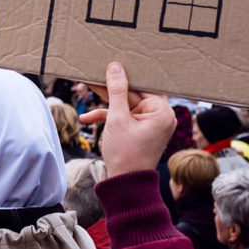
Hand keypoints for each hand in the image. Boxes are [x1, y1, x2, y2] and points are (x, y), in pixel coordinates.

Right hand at [79, 62, 174, 177]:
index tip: (110, 64)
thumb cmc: (125, 153)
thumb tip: (115, 67)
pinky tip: (88, 119)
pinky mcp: (140, 131)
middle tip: (94, 77)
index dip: (125, 75)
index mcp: (162, 111)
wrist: (125, 184)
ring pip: (126, 106)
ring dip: (106, 105)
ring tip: (86, 91)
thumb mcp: (117, 118)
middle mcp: (160, 116)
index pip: (142, 86)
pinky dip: (109, 118)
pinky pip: (125, 118)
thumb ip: (116, 91)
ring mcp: (150, 124)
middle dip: (111, 90)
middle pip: (133, 94)